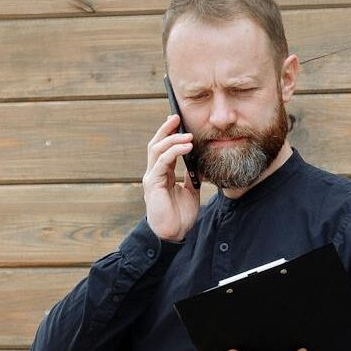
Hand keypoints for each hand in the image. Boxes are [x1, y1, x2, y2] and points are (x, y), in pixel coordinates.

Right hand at [143, 114, 201, 241]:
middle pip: (156, 144)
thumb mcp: (190, 191)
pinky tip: (186, 147)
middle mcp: (154, 173)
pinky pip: (162, 162)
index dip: (168, 134)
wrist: (175, 234)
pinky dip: (174, 152)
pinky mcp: (153, 184)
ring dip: (172, 139)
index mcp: (162, 174)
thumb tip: (198, 161)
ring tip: (188, 135)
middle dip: (165, 129)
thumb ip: (191, 175)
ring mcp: (152, 178)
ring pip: (157, 150)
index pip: (162, 148)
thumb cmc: (180, 215)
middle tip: (176, 117)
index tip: (178, 121)